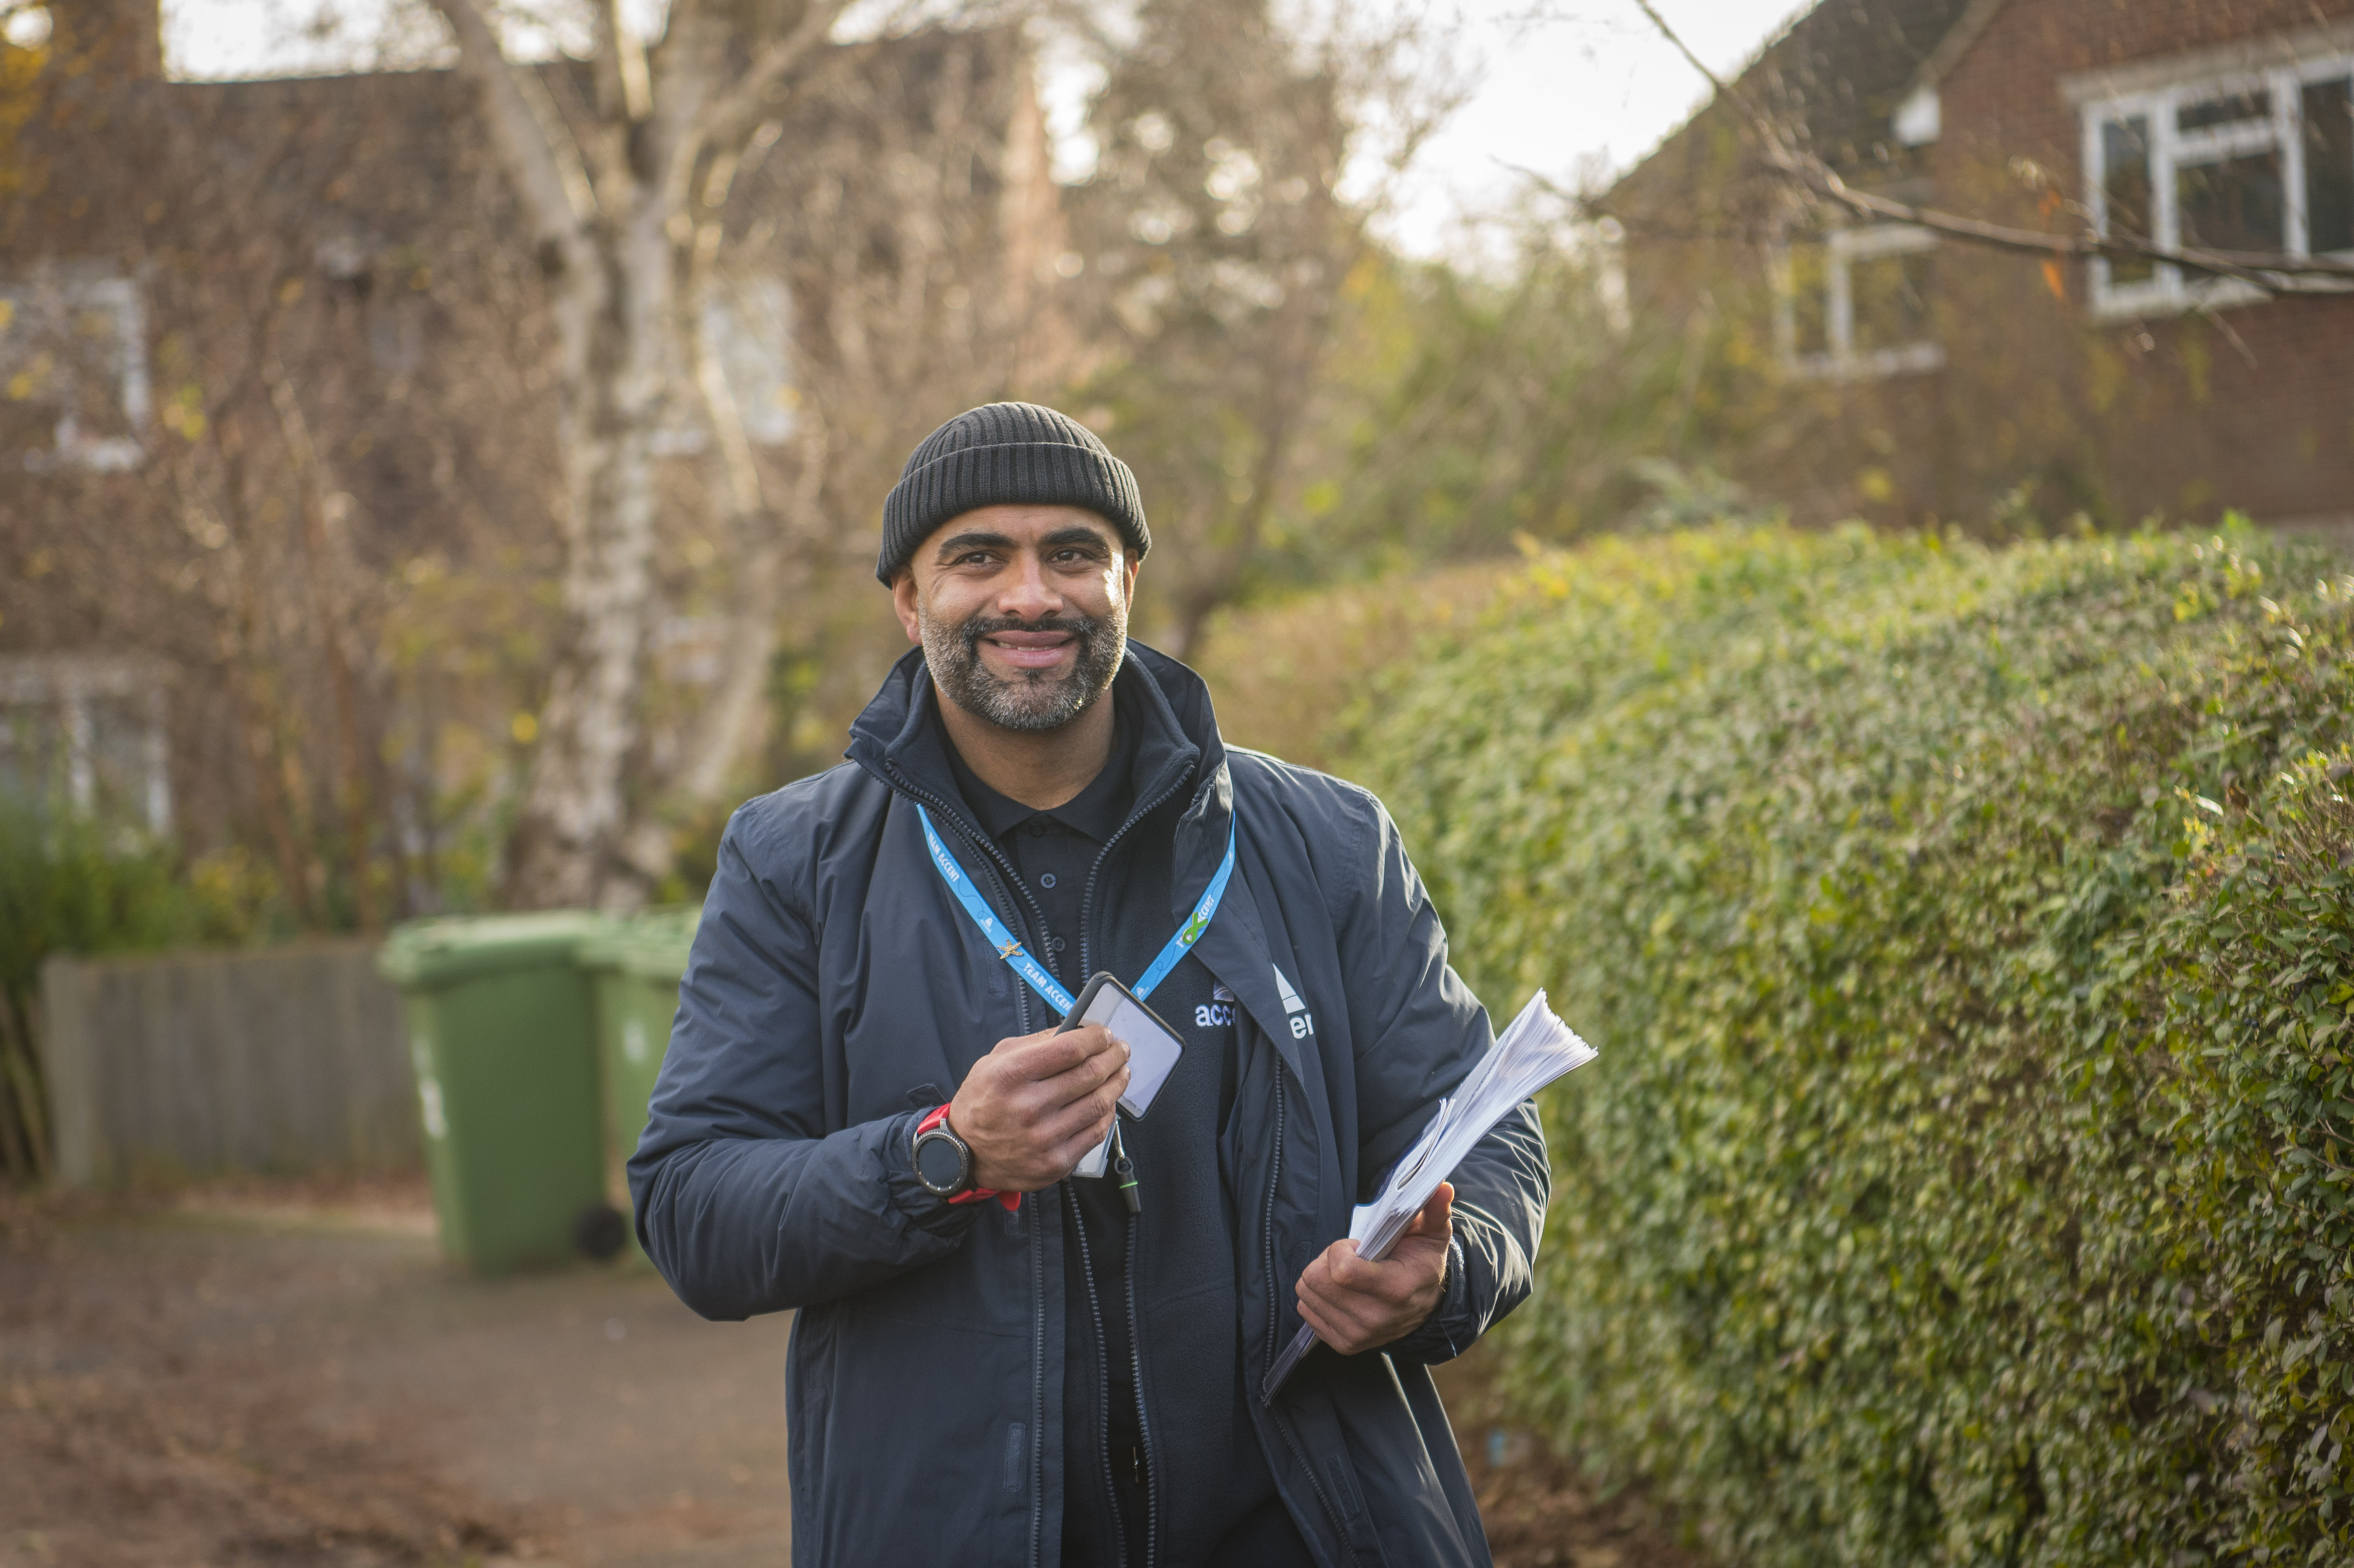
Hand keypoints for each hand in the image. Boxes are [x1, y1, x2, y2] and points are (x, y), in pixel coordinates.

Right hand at [947, 1024, 1129, 1191]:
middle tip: (1121, 1049)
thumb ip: (1034, 1043)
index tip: (1105, 1034)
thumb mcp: (994, 1061)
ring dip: (1117, 1083)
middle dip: (1113, 1056)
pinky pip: (1095, 1133)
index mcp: (1010, 1076)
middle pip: (1089, 1074)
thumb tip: (1076, 1030)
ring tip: (1121, 1072)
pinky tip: (1108, 1101)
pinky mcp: (1055, 1162)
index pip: (1070, 1049)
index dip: (1096, 1038)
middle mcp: (1027, 1107)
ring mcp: (1043, 1138)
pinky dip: (1108, 1113)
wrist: (964, 1153)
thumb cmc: (982, 1102)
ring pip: (1098, 1104)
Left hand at [1294, 1182, 1452, 1354]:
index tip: (1356, 1246)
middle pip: (1316, 1279)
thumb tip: (1441, 1187)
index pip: (1341, 1270)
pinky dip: (1317, 1295)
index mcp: (1395, 1290)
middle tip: (1350, 1258)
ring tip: (1346, 1274)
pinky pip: (1305, 1310)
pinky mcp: (1344, 1344)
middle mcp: (1374, 1319)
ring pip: (1306, 1292)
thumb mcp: (1432, 1234)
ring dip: (1321, 1276)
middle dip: (1327, 1259)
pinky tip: (1340, 1290)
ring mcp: (1357, 1335)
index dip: (1340, 1249)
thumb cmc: (1422, 1263)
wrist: (1425, 1307)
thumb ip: (1434, 1210)